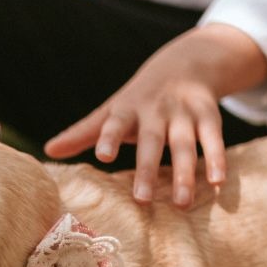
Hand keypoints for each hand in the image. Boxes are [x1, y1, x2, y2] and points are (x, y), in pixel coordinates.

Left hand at [44, 24, 266, 207]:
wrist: (185, 63)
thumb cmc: (137, 100)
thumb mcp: (110, 112)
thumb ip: (81, 133)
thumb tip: (47, 151)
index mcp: (127, 110)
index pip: (115, 124)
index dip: (109, 138)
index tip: (103, 156)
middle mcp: (156, 111)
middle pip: (152, 142)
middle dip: (147, 169)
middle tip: (141, 199)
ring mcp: (184, 113)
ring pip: (185, 145)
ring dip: (184, 174)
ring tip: (180, 203)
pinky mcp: (208, 116)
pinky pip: (214, 140)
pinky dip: (218, 160)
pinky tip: (218, 183)